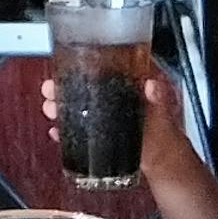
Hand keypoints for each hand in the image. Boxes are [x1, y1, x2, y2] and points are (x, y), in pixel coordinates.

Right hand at [39, 71, 185, 169]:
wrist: (163, 159)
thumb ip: (160, 98)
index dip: (86, 59)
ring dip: (60, 104)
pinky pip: (78, 125)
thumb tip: (152, 86)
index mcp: (131, 80)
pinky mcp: (99, 130)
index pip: (105, 61)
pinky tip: (58, 130)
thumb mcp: (164, 111)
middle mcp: (115, 92)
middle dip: (63, 83)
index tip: (70, 60)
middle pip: (83, 81)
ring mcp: (105, 111)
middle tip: (51, 88)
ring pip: (77, 102)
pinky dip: (65, 127)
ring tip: (51, 108)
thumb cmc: (166, 132)